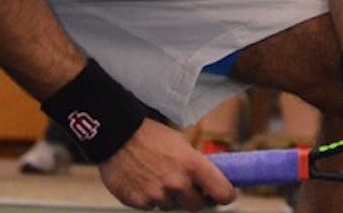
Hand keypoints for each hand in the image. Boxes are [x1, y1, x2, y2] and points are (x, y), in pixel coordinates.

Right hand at [98, 119, 234, 210]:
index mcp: (193, 165)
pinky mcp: (139, 202)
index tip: (224, 194)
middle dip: (193, 197)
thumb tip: (209, 180)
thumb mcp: (181, 143)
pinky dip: (149, 197)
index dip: (225, 195)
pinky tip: (142, 180)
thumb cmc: (151, 136)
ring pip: (171, 206)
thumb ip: (195, 164)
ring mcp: (158, 195)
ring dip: (168, 196)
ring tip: (156, 176)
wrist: (117, 136)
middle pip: (196, 205)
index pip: (223, 192)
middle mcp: (178, 183)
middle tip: (184, 185)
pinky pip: (151, 206)